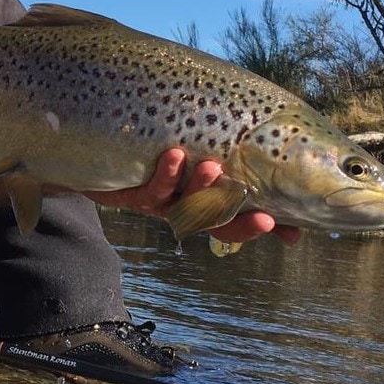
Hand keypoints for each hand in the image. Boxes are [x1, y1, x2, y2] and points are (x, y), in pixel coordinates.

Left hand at [89, 148, 302, 245]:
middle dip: (238, 220)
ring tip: (213, 166)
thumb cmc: (159, 161)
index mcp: (202, 205)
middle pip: (215, 222)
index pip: (236, 224)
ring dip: (202, 188)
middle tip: (264, 215)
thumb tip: (270, 176)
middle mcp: (185, 209)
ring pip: (186, 204)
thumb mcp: (197, 164)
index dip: (257, 228)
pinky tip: (175, 155)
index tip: (282, 227)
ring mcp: (161, 204)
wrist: (102, 157)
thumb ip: (232, 170)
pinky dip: (166, 173)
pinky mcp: (136, 192)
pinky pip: (154, 188)